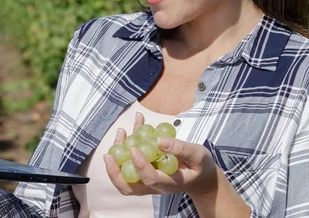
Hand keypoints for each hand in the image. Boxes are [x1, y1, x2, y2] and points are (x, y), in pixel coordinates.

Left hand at [103, 112, 217, 195]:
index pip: (150, 179)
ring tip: (121, 132)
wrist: (200, 177)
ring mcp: (147, 180)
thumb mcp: (198, 155)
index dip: (140, 165)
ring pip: (125, 176)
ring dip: (117, 156)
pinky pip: (130, 161)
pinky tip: (135, 122)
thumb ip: (181, 149)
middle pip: (128, 186)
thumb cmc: (200, 166)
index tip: (134, 149)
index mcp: (169, 183)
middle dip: (114, 172)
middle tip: (108, 154)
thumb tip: (160, 140)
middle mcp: (154, 185)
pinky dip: (128, 143)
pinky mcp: (144, 171)